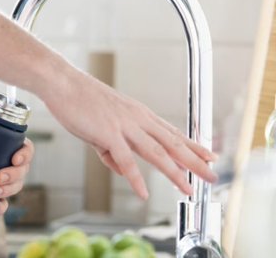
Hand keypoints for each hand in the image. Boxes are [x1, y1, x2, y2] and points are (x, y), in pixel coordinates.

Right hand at [43, 68, 217, 199]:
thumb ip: (112, 150)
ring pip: (157, 153)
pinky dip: (135, 178)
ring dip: (175, 173)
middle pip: (173, 143)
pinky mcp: (108, 133)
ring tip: (188, 189)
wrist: (62, 83)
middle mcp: (138, 119)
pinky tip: (143, 192)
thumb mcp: (101, 127)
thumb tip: (121, 170)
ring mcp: (125, 126)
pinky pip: (126, 160)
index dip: (193, 146)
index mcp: (139, 115)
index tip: (209, 155)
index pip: (172, 132)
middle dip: (195, 161)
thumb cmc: (79, 101)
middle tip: (213, 175)